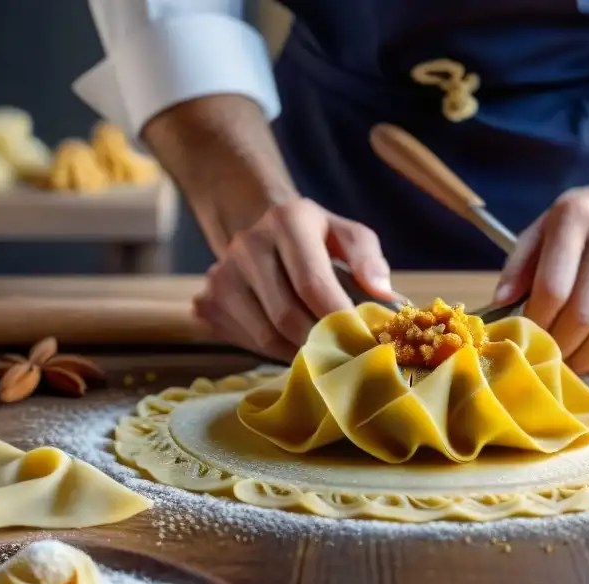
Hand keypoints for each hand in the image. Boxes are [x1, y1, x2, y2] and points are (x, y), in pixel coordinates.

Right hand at [193, 198, 392, 359]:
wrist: (256, 229)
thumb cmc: (315, 240)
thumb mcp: (347, 235)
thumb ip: (368, 259)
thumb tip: (381, 293)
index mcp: (287, 220)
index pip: (312, 282)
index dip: (338, 319)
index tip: (362, 343)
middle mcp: (246, 244)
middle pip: (286, 316)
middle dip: (321, 343)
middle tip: (347, 358)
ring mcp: (220, 275)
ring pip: (265, 336)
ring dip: (299, 353)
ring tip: (323, 353)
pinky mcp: (207, 303)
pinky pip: (245, 343)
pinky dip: (274, 352)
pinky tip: (292, 343)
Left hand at [493, 185, 588, 373]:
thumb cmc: (580, 230)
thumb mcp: (541, 233)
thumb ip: (518, 268)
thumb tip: (501, 306)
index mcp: (577, 214)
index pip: (553, 288)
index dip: (538, 327)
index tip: (531, 343)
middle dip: (567, 351)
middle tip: (557, 363)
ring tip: (585, 364)